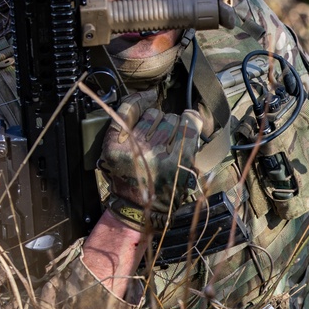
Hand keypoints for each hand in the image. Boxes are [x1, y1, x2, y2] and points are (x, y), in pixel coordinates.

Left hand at [98, 91, 203, 226]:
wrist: (137, 209)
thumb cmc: (167, 192)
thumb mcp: (189, 174)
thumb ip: (193, 146)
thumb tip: (193, 116)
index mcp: (177, 164)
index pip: (189, 125)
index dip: (191, 120)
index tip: (190, 121)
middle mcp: (154, 155)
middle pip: (171, 119)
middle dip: (173, 124)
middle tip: (169, 137)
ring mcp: (132, 149)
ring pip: (153, 115)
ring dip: (157, 119)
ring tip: (155, 132)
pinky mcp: (115, 146)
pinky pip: (127, 112)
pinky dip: (137, 102)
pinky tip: (147, 98)